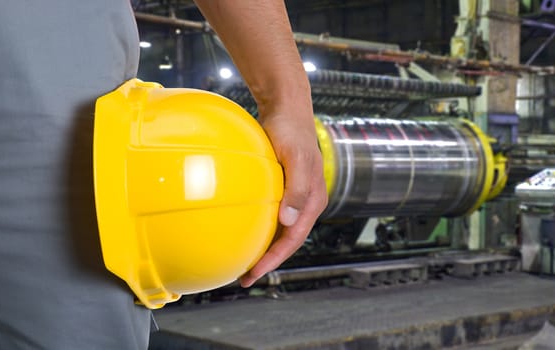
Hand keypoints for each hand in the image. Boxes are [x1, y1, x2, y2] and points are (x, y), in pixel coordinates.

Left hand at [239, 110, 327, 286]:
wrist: (286, 109)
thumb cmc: (291, 131)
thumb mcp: (296, 159)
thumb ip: (297, 190)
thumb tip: (289, 222)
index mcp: (313, 201)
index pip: (294, 238)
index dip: (275, 259)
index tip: (255, 272)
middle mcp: (305, 203)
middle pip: (287, 240)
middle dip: (268, 260)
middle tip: (245, 277)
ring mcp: (294, 196)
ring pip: (279, 229)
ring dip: (264, 246)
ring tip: (243, 261)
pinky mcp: (283, 188)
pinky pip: (270, 213)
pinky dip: (259, 226)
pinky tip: (242, 229)